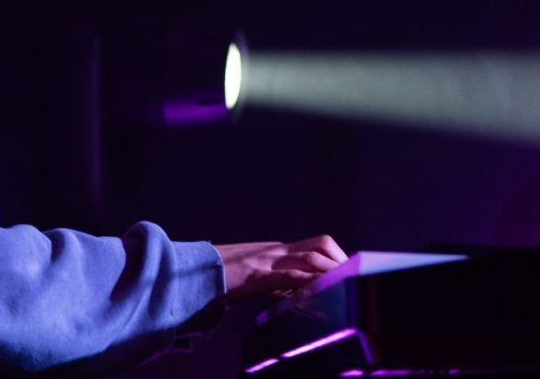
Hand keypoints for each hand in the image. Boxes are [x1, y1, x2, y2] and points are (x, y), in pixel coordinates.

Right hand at [213, 235, 347, 303]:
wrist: (187, 273)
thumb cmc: (215, 279)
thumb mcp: (248, 276)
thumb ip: (270, 281)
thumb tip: (289, 294)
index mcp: (272, 251)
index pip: (314, 244)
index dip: (335, 255)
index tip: (348, 270)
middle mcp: (273, 251)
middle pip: (320, 244)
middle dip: (340, 260)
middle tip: (353, 278)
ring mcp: (265, 261)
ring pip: (311, 257)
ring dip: (332, 271)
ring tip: (346, 285)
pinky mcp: (255, 276)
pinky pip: (290, 276)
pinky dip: (309, 282)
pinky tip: (321, 291)